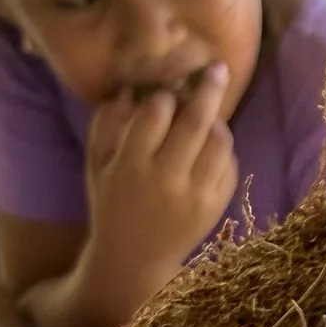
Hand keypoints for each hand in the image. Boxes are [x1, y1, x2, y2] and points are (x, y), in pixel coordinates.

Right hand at [81, 62, 237, 316]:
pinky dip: (224, 152)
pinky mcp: (215, 208)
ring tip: (209, 119)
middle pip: (195, 122)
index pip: (155, 113)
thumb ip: (106, 124)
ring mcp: (195, 195)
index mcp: (131, 165)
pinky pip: (229, 167)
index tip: (165, 94)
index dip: (163, 96)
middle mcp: (166, 179)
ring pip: (219, 143)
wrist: (134, 259)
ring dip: (217, 123)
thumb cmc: (111, 204)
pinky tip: (211, 151)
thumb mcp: (96, 164)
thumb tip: (127, 89)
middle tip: (218, 68)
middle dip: (208, 90)